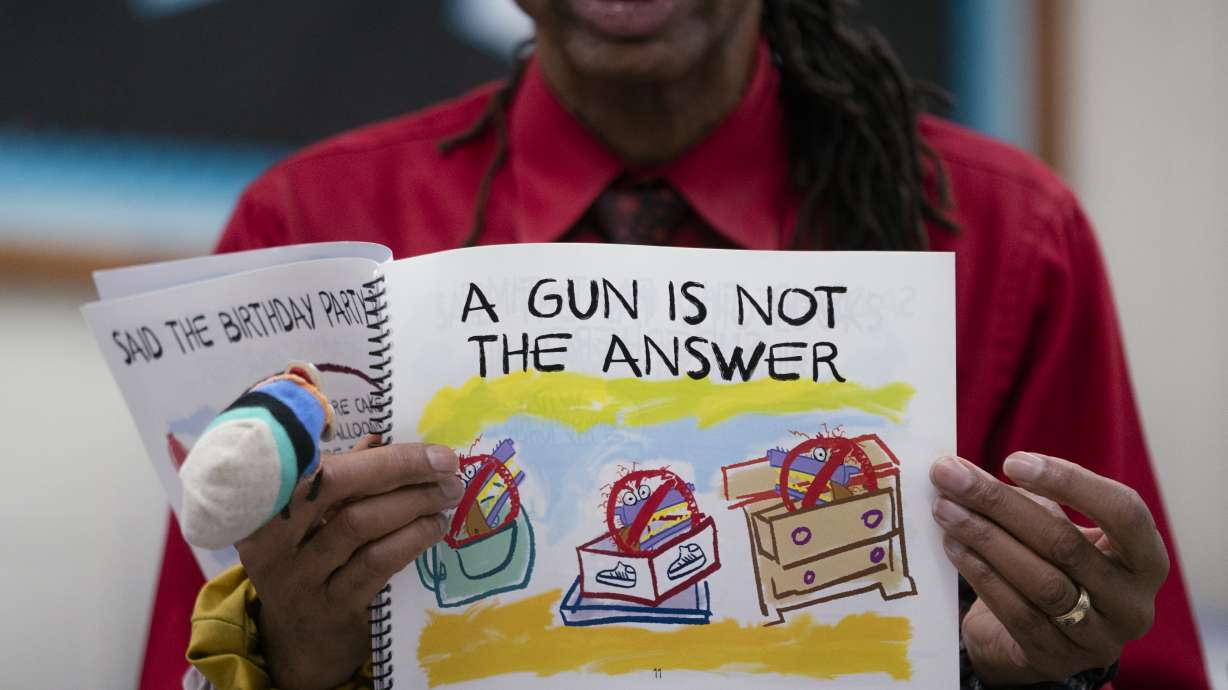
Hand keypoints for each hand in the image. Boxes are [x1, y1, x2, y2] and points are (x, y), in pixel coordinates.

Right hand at [236, 435, 462, 689]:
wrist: (300, 642)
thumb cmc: (309, 560)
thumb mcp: (310, 519)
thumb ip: (339, 478)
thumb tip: (382, 438)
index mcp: (262, 504)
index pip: (310, 462)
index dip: (364, 450)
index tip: (409, 437)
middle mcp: (270, 539)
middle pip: (335, 485)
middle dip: (398, 468)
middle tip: (446, 464)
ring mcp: (299, 576)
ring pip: (360, 524)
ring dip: (413, 503)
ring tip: (446, 494)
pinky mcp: (331, 606)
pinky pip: (377, 562)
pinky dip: (411, 538)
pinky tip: (434, 527)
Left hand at [929, 452, 1168, 686]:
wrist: (1039, 639)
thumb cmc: (1053, 567)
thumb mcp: (1057, 530)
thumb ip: (1029, 500)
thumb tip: (964, 472)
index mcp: (1146, 559)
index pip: (1124, 512)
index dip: (1070, 482)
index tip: (1012, 461)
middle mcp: (1132, 602)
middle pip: (1065, 544)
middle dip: (1001, 503)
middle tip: (951, 476)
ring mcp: (1098, 638)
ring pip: (1040, 581)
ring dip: (985, 538)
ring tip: (945, 509)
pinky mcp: (1057, 660)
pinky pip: (1017, 612)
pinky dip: (982, 574)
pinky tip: (954, 546)